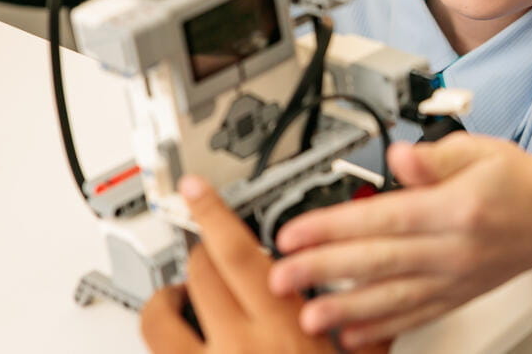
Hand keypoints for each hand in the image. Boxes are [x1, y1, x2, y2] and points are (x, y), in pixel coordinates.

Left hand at [140, 175, 387, 353]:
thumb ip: (364, 328)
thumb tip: (370, 304)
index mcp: (285, 324)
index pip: (235, 249)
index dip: (211, 212)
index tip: (196, 192)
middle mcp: (237, 343)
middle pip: (199, 272)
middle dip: (200, 251)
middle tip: (207, 246)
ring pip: (160, 316)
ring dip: (166, 298)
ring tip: (176, 294)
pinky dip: (165, 343)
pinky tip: (179, 344)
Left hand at [268, 133, 531, 348]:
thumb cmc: (519, 180)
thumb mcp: (480, 150)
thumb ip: (435, 155)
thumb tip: (400, 155)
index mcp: (457, 208)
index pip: (383, 219)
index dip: (333, 227)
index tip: (294, 233)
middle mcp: (455, 249)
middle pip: (379, 262)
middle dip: (324, 271)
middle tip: (282, 277)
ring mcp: (457, 278)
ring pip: (394, 297)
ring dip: (346, 309)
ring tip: (310, 315)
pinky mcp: (459, 295)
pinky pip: (417, 316)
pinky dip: (384, 328)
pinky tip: (353, 335)